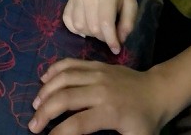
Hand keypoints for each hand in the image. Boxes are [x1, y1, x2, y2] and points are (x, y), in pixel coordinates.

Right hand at [29, 59, 167, 134]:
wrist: (157, 91)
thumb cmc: (145, 122)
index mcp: (110, 112)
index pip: (77, 123)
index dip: (59, 133)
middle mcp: (100, 90)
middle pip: (65, 98)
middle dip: (45, 112)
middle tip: (33, 124)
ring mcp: (97, 73)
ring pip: (64, 78)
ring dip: (46, 91)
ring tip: (36, 105)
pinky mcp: (95, 64)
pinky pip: (70, 63)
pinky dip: (54, 70)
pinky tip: (44, 79)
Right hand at [63, 0, 137, 53]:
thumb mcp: (131, 4)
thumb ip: (128, 23)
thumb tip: (119, 40)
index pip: (105, 23)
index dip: (111, 40)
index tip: (116, 49)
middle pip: (92, 27)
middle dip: (102, 37)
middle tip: (108, 36)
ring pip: (79, 26)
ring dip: (89, 34)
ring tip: (97, 30)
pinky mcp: (69, 0)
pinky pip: (67, 20)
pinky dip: (75, 29)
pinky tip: (85, 28)